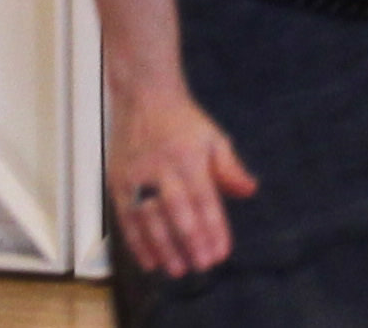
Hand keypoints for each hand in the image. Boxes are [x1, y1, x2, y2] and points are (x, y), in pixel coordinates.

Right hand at [108, 86, 256, 275]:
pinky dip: (137, 243)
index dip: (213, 229)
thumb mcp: (214, 138)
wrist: (144, 98)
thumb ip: (230, 168)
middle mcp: (161, 170)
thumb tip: (250, 191)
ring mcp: (136, 178)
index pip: (204, 200)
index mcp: (189, 159)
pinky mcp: (117, 184)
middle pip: (177, 214)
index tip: (222, 252)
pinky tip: (150, 261)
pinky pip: (126, 219)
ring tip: (178, 269)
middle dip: (191, 243)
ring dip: (164, 249)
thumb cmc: (184, 122)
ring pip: (150, 221)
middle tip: (202, 266)